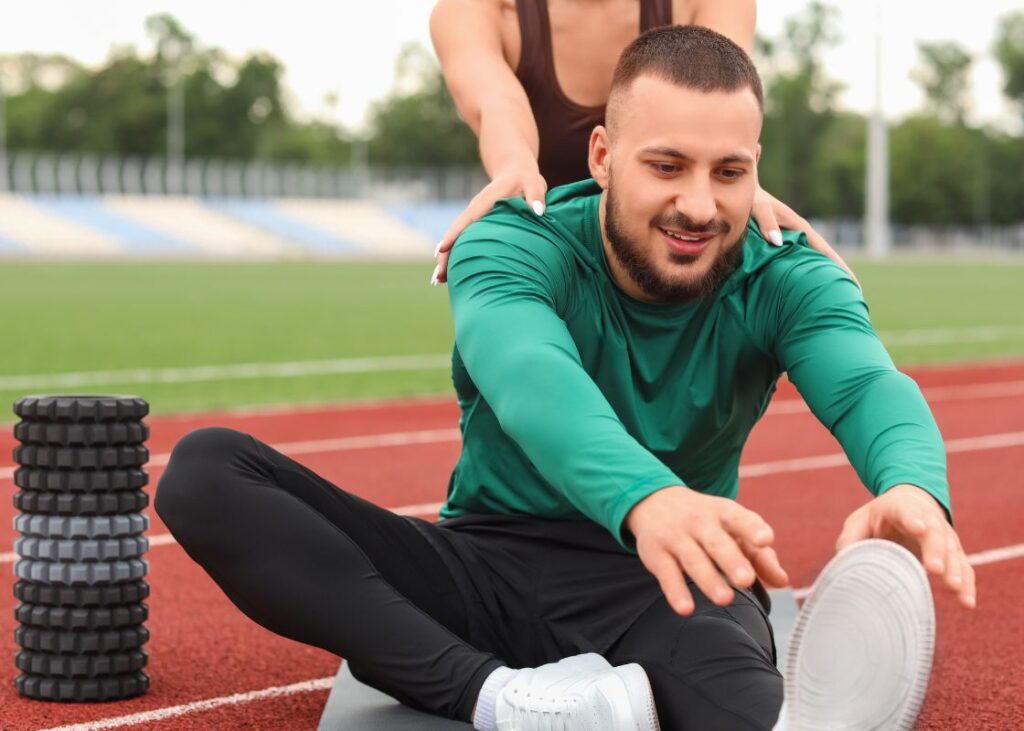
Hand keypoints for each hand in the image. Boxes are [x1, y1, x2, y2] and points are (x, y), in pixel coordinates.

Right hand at [431, 169, 547, 284]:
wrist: (515, 172)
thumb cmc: (526, 180)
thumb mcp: (534, 183)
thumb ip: (536, 196)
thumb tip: (539, 212)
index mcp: (485, 201)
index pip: (467, 219)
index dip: (455, 235)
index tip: (443, 249)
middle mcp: (474, 211)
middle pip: (455, 233)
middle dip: (445, 255)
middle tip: (438, 277)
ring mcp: (473, 219)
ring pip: (456, 239)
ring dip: (447, 258)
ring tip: (439, 280)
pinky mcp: (476, 226)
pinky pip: (463, 241)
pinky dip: (456, 255)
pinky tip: (452, 274)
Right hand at [625, 486, 788, 615]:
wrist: (653, 501)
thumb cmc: (704, 521)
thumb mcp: (732, 529)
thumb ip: (759, 555)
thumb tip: (781, 581)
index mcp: (723, 513)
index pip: (739, 518)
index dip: (752, 528)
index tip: (766, 540)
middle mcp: (699, 522)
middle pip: (716, 542)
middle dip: (731, 560)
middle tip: (746, 579)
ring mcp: (676, 537)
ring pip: (693, 559)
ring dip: (708, 579)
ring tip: (725, 599)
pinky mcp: (656, 554)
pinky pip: (667, 574)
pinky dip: (675, 592)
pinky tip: (685, 608)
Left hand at [751, 185, 860, 287]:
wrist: (745, 191)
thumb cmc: (753, 199)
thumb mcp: (759, 208)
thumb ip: (767, 223)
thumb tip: (777, 242)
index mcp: (800, 227)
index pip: (824, 250)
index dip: (838, 266)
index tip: (852, 282)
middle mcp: (801, 235)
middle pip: (824, 258)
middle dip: (838, 274)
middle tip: (851, 295)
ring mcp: (793, 239)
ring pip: (812, 260)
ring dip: (823, 274)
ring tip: (833, 293)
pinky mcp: (783, 243)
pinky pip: (799, 260)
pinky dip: (807, 270)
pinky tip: (807, 283)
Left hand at [836, 484, 975, 609]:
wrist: (911, 505)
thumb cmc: (878, 518)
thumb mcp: (859, 521)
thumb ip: (850, 538)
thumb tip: (840, 562)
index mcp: (901, 508)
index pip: (907, 512)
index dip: (912, 519)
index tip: (917, 528)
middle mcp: (928, 519)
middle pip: (935, 534)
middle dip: (936, 551)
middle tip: (934, 568)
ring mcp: (944, 536)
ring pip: (952, 551)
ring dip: (954, 570)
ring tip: (953, 588)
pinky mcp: (953, 554)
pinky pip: (964, 569)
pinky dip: (967, 585)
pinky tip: (967, 602)